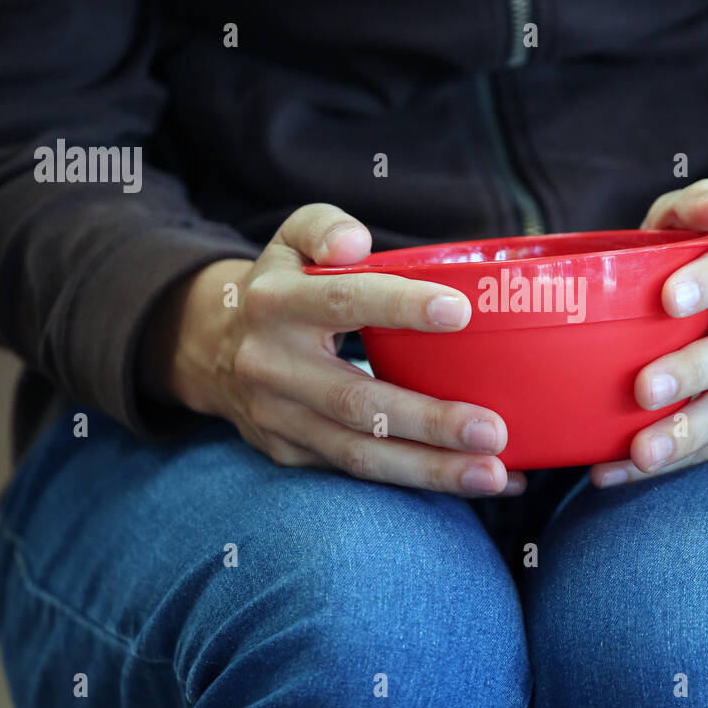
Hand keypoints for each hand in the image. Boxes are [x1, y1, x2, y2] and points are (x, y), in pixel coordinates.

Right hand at [140, 204, 524, 495]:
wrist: (212, 349)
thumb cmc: (283, 287)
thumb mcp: (291, 239)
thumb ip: (324, 226)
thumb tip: (356, 243)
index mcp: (277, 302)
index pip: (342, 299)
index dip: (399, 306)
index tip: (459, 312)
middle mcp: (272, 366)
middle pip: (357, 402)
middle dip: (428, 421)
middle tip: (492, 430)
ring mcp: (280, 420)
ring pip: (360, 456)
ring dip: (431, 471)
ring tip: (494, 474)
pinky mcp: (291, 455)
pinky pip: (362, 474)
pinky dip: (424, 481)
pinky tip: (485, 479)